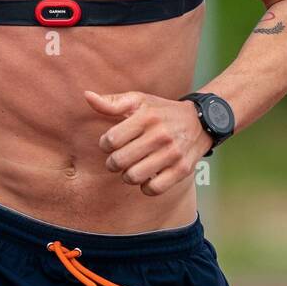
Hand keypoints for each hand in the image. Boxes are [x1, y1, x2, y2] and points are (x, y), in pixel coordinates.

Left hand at [86, 90, 210, 196]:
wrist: (200, 121)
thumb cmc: (161, 111)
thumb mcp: (139, 101)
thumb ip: (111, 102)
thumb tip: (86, 96)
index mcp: (147, 116)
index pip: (111, 140)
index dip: (105, 144)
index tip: (111, 143)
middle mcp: (160, 134)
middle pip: (119, 161)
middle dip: (113, 163)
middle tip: (118, 160)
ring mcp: (173, 153)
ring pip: (133, 177)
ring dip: (127, 176)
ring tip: (131, 168)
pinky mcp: (182, 169)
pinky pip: (154, 189)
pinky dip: (145, 187)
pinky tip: (147, 178)